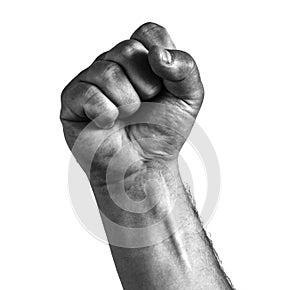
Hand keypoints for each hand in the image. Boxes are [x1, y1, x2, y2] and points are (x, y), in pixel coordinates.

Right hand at [60, 23, 203, 186]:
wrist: (143, 168)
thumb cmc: (160, 135)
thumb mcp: (188, 98)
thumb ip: (185, 68)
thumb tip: (157, 53)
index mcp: (139, 62)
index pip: (148, 33)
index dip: (160, 56)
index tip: (163, 86)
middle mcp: (113, 67)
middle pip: (127, 49)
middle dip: (145, 85)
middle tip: (145, 107)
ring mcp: (91, 82)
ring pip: (106, 70)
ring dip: (127, 102)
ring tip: (128, 118)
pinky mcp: (71, 102)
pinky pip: (86, 92)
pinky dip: (104, 112)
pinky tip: (108, 124)